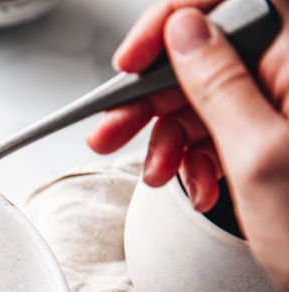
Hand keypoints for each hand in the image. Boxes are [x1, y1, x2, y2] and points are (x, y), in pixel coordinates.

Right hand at [88, 0, 288, 291]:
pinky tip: (194, 182)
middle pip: (209, 49)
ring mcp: (287, 103)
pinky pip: (220, 126)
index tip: (137, 54)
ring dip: (168, 135)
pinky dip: (195, 155)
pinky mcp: (278, 133)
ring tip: (155, 173)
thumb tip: (183, 32)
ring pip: (206, 94)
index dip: (177, 14)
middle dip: (155, 93)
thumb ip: (218, 84)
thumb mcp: (259, 156)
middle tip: (112, 128)